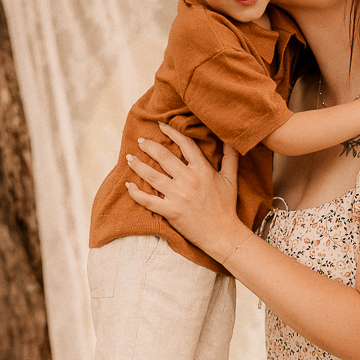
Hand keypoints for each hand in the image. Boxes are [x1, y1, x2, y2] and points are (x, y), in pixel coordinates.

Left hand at [125, 125, 244, 260]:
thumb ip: (230, 157)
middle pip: (164, 157)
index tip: (161, 126)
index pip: (185, 144)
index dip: (172, 132)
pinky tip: (128, 185)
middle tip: (140, 141)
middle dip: (149, 146)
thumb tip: (230, 139)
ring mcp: (178, 196)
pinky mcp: (171, 211)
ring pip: (152, 176)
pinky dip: (136, 193)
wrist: (222, 234)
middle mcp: (189, 180)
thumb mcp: (230, 179)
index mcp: (203, 170)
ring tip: (129, 158)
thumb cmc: (226, 206)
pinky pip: (148, 200)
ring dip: (138, 165)